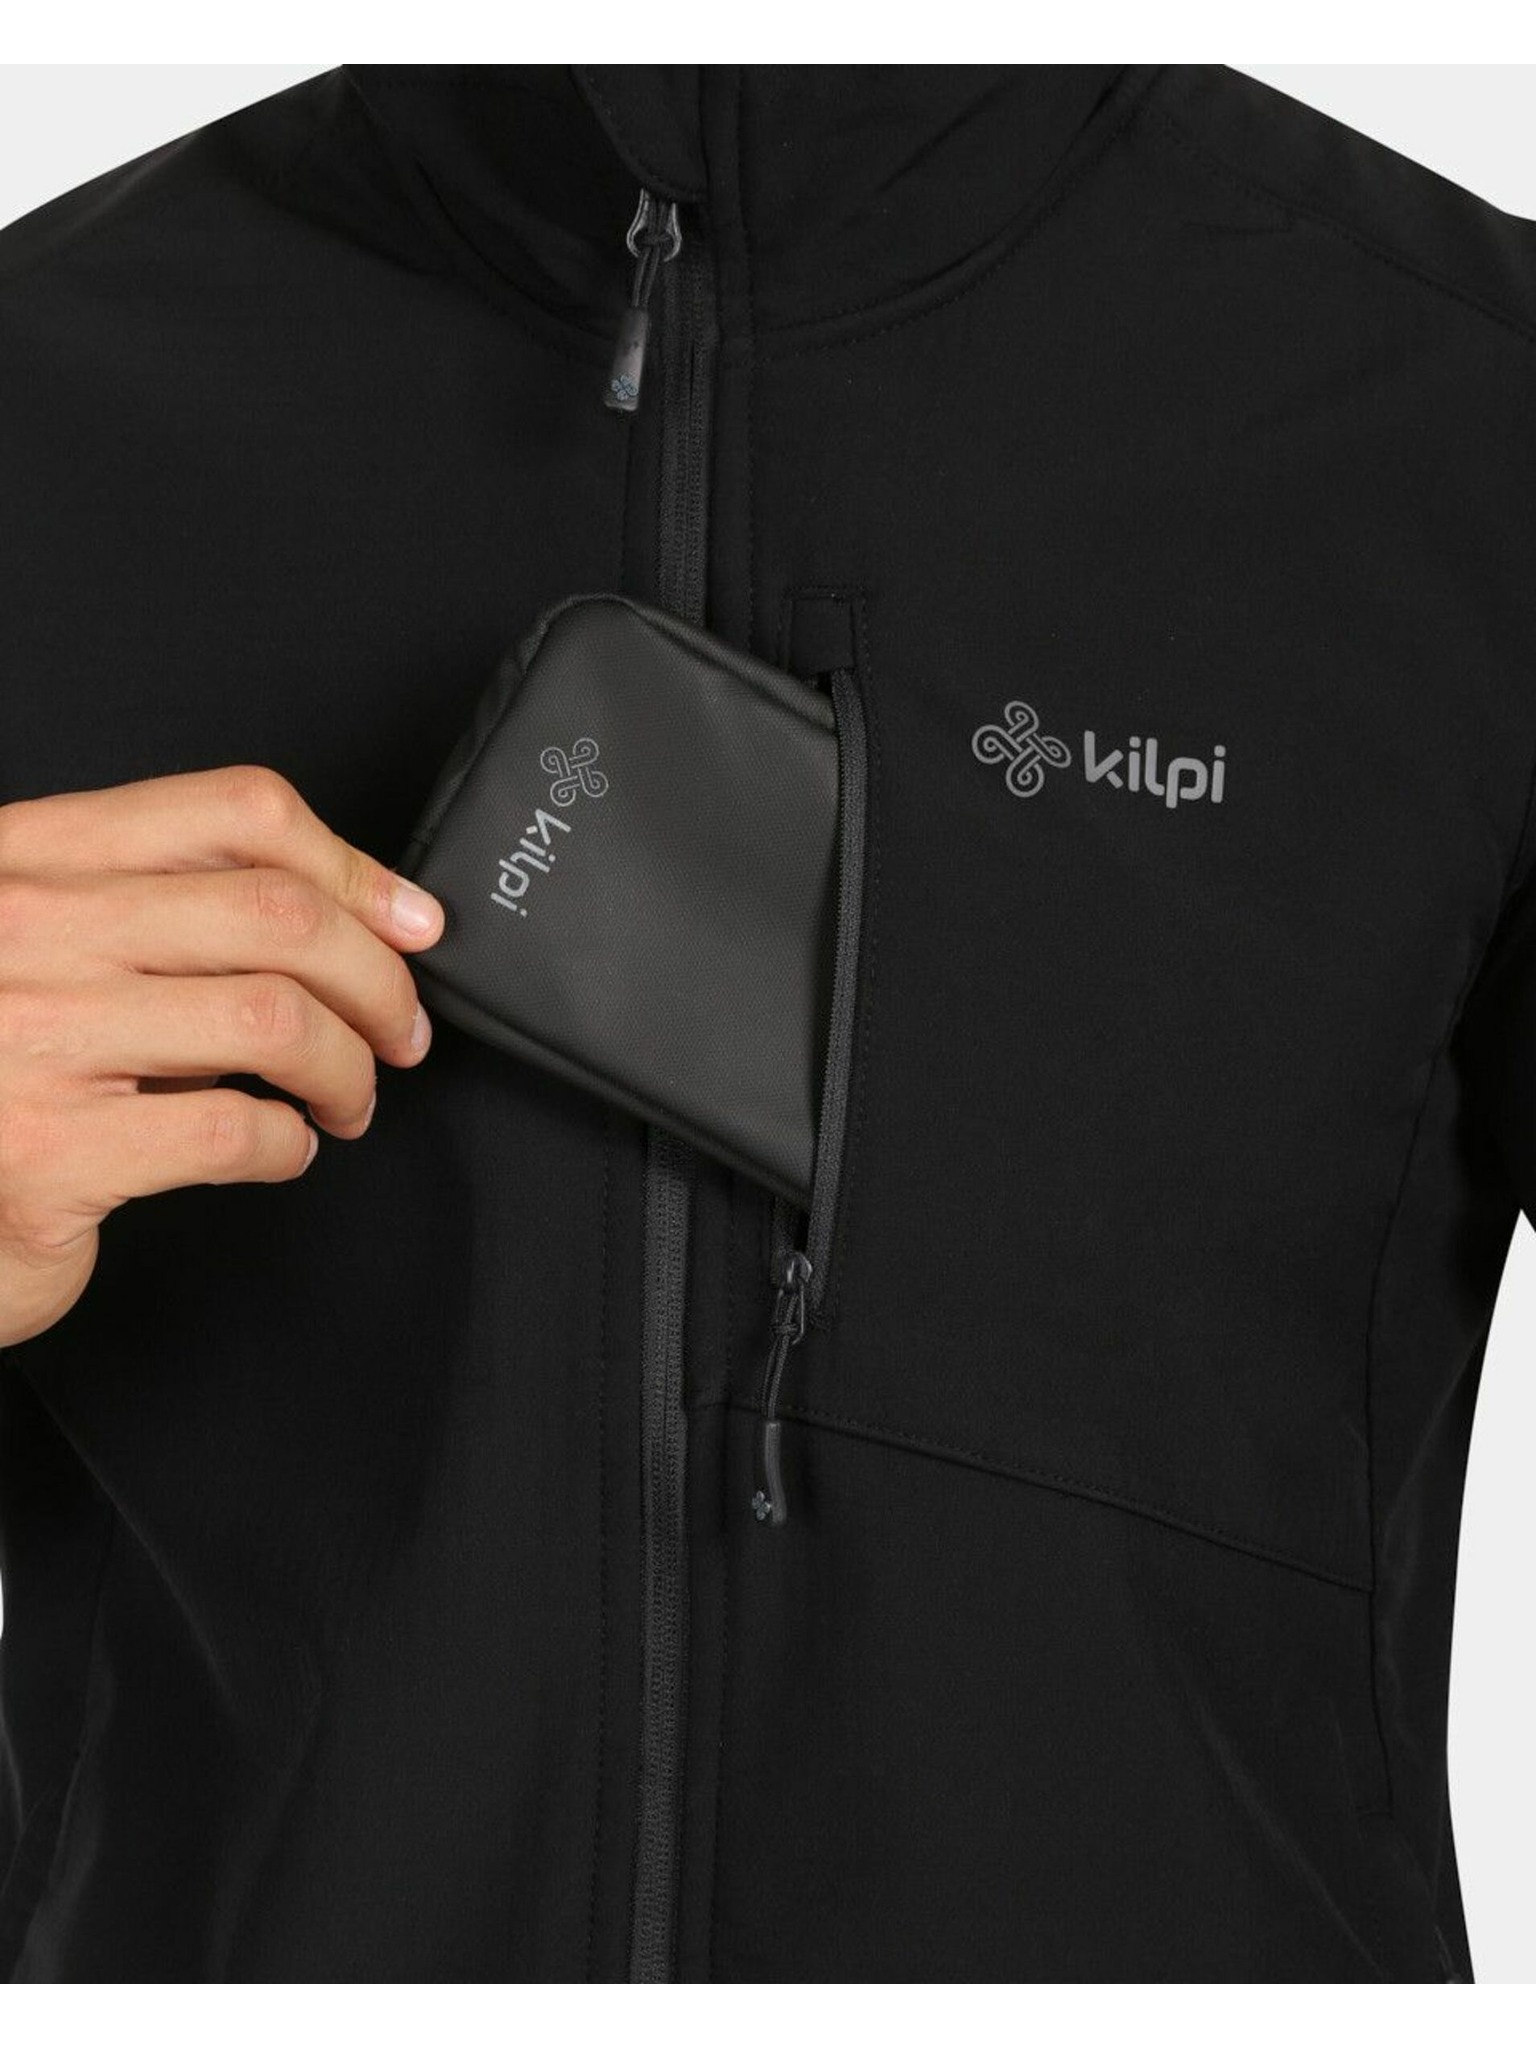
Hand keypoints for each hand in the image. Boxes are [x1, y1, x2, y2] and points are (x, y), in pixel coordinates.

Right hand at [0, 765, 442, 1347]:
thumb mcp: (49, 950)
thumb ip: (161, 917)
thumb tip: (350, 920)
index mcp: (33, 857)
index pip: (236, 813)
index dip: (354, 867)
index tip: (407, 923)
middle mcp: (28, 929)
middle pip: (278, 914)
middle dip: (377, 980)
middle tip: (398, 1031)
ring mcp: (34, 1037)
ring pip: (274, 1019)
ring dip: (347, 1068)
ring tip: (345, 1098)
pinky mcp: (50, 1154)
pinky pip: (231, 1129)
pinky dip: (287, 1144)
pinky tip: (278, 1147)